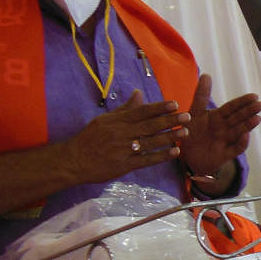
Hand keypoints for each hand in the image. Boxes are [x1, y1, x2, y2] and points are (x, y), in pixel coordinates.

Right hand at [61, 90, 189, 183]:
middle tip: (187, 116)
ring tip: (186, 132)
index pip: (142, 112)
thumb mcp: (105, 120)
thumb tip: (139, 93)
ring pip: (151, 142)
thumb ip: (125, 109)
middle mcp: (122, 133)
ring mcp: (123, 150)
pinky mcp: (124, 165)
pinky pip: (146, 160)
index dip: (159, 108)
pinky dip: (161, 156)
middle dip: (170, 121)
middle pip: (150, 126)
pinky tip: (174, 152)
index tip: (175, 104)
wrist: (73, 160)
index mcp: (117, 121)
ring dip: (170, 137)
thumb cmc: (90, 138)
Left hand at [180, 74, 260, 176]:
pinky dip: (241, 143)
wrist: (188, 157)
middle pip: (238, 118)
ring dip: (248, 125)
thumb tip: (206, 74)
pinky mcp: (224, 155)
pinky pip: (235, 149)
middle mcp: (224, 128)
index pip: (232, 108)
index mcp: (218, 117)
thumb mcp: (194, 113)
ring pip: (239, 132)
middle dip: (249, 112)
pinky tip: (246, 136)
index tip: (254, 96)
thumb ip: (201, 95)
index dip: (243, 102)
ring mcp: (226, 141)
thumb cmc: (192, 133)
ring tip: (257, 118)